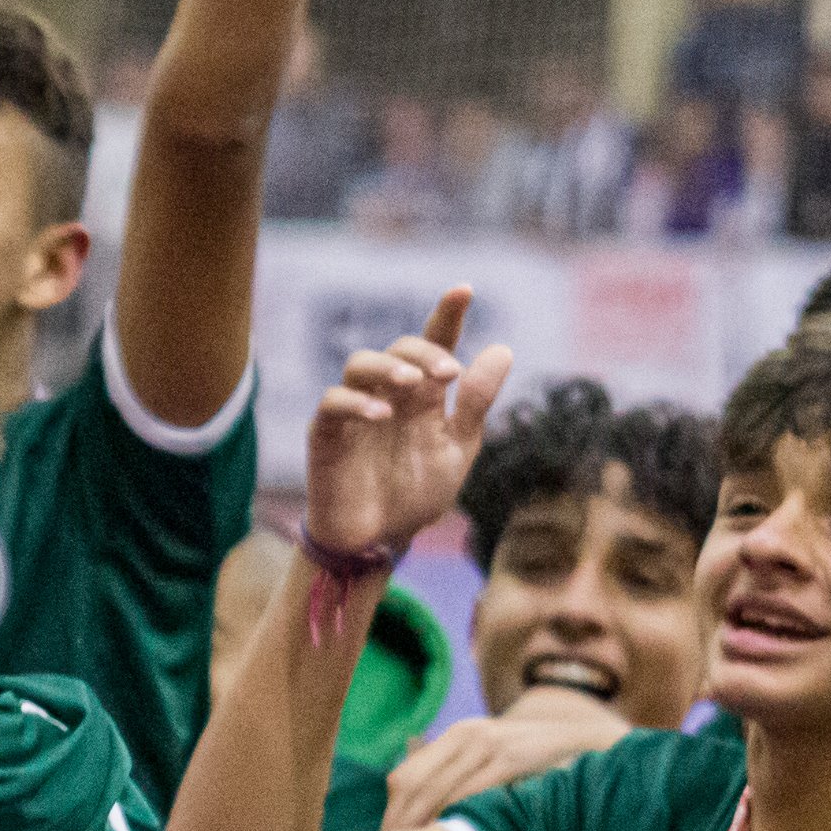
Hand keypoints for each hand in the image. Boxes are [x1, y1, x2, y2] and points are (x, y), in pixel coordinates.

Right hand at [303, 287, 508, 561]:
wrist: (380, 540)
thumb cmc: (415, 492)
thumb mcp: (457, 449)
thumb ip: (474, 402)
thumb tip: (502, 350)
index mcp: (423, 394)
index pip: (434, 343)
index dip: (447, 315)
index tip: (464, 290)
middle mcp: (389, 394)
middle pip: (399, 349)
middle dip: (424, 353)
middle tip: (449, 374)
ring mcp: (355, 411)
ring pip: (360, 364)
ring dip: (388, 367)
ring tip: (412, 385)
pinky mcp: (327, 434)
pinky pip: (333, 403)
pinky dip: (355, 402)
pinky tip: (381, 414)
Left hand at [378, 689, 635, 830]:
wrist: (592, 742)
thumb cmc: (540, 763)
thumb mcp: (496, 759)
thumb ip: (462, 778)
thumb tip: (422, 822)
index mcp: (457, 735)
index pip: (405, 776)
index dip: (392, 813)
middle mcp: (467, 734)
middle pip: (413, 784)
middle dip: (399, 825)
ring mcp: (490, 743)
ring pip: (439, 790)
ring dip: (423, 827)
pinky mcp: (514, 757)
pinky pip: (474, 792)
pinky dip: (458, 817)